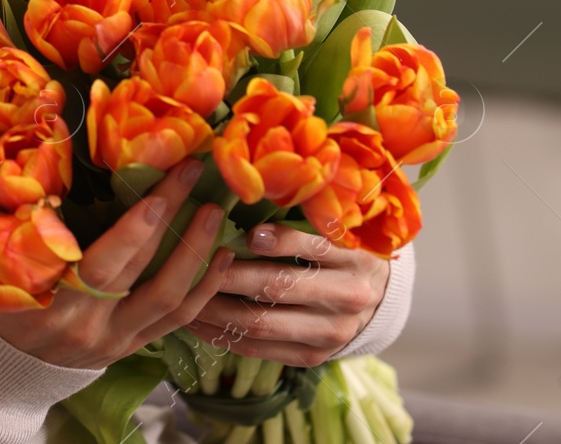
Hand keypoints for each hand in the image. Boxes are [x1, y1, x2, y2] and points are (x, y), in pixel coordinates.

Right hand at [0, 158, 232, 370]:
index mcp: (46, 302)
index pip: (102, 260)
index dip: (137, 226)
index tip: (159, 185)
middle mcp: (86, 326)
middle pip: (141, 271)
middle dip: (172, 219)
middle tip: (193, 171)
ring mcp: (112, 341)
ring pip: (169, 301)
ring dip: (197, 254)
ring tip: (217, 212)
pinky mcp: (128, 350)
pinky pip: (175, 323)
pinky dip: (204, 291)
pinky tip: (222, 259)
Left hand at [184, 223, 390, 367]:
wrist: (378, 303)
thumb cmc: (343, 254)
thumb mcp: (337, 232)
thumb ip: (301, 221)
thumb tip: (243, 203)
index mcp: (354, 261)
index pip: (315, 249)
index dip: (280, 241)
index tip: (247, 233)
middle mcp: (346, 300)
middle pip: (279, 288)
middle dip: (229, 275)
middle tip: (192, 260)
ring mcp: (329, 335)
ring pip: (262, 323)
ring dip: (215, 309)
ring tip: (182, 293)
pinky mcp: (311, 358)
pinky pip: (259, 349)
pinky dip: (223, 335)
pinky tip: (196, 321)